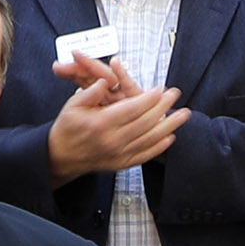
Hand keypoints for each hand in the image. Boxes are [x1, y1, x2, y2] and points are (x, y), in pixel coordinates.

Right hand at [47, 53, 188, 177]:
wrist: (61, 156)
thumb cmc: (68, 128)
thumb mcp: (73, 105)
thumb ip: (90, 92)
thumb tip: (106, 81)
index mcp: (100, 124)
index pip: (131, 109)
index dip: (149, 98)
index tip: (160, 90)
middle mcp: (111, 141)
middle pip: (145, 123)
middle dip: (163, 107)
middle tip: (175, 95)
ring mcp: (118, 154)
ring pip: (149, 139)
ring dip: (169, 126)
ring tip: (183, 115)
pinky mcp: (121, 164)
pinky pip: (144, 155)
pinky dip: (159, 147)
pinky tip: (169, 137)